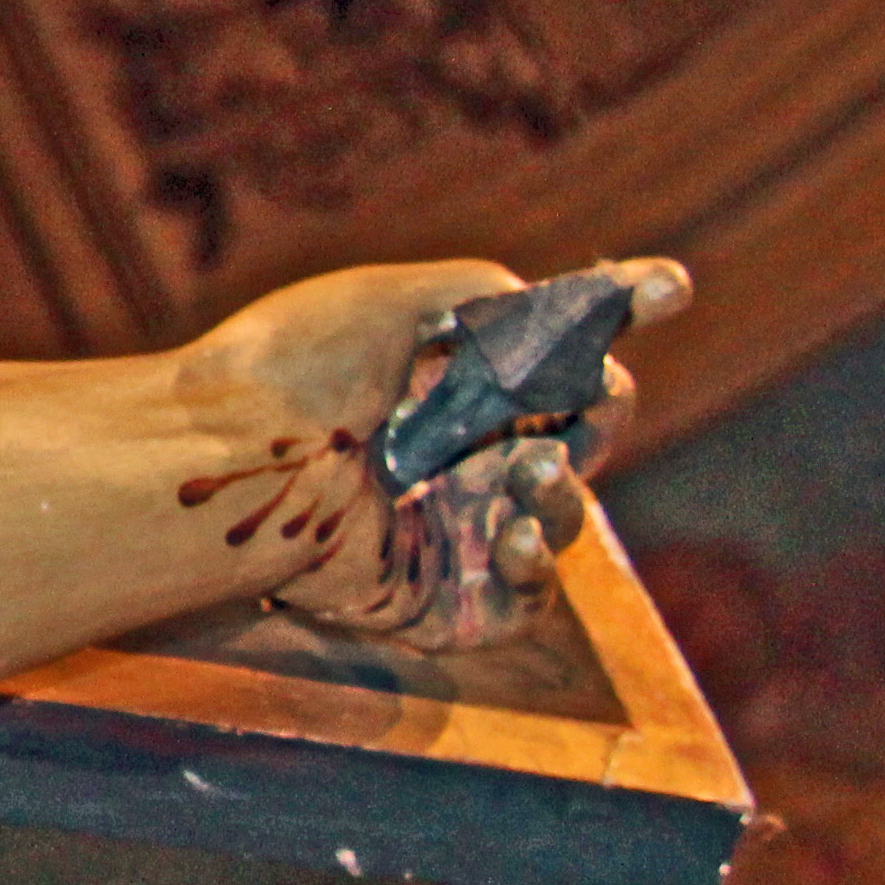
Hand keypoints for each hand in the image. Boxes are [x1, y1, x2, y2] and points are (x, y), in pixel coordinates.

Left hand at [271, 255, 687, 650]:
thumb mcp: (391, 303)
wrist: (220, 458)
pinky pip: (518, 598)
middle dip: (599, 410)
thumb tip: (565, 300)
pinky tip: (515, 534)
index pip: (553, 353)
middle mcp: (454, 455)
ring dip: (563, 489)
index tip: (664, 285)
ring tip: (529, 467)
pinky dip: (534, 567)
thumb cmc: (287, 371)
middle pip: (576, 434)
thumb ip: (488, 295)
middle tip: (587, 399)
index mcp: (447, 385)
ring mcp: (449, 529)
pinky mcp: (435, 600)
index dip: (617, 315)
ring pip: (558, 515)